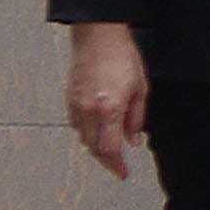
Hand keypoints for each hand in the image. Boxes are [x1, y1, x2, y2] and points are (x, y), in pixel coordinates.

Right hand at [64, 20, 150, 179]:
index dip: (116, 166)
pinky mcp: (69, 97)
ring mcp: (76, 104)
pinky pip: (75, 124)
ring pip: (83, 137)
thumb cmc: (122, 57)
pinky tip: (96, 132)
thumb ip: (136, 119)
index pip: (110, 149)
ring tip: (109, 151)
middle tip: (117, 167)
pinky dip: (85, 133)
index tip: (123, 174)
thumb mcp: (140, 88)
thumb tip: (133, 141)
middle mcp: (89, 110)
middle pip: (94, 147)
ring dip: (96, 147)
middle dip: (106, 160)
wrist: (98, 36)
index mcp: (109, 109)